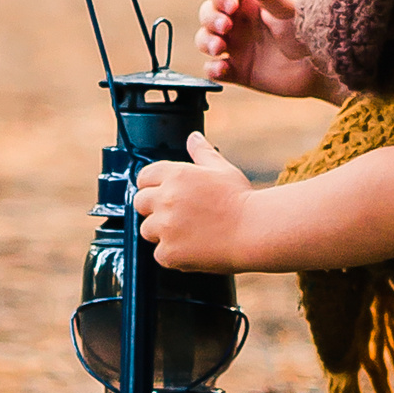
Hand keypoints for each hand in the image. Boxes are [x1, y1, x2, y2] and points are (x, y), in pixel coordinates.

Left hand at [135, 131, 258, 269]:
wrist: (253, 230)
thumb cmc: (240, 199)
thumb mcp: (221, 168)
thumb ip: (202, 152)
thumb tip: (193, 138)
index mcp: (176, 175)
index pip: (144, 177)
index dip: (152, 185)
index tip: (162, 193)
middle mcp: (166, 199)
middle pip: (140, 203)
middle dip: (153, 208)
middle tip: (175, 214)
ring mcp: (166, 227)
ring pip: (147, 230)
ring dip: (161, 232)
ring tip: (186, 232)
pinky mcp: (170, 252)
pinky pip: (159, 254)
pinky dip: (172, 254)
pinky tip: (191, 248)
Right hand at [196, 0, 330, 99]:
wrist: (321, 67)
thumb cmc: (309, 32)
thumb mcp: (289, 10)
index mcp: (250, 0)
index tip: (231, 6)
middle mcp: (239, 21)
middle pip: (208, 13)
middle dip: (210, 18)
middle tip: (225, 28)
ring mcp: (236, 46)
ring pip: (205, 39)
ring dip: (206, 41)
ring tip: (218, 47)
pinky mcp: (237, 71)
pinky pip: (214, 69)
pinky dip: (213, 69)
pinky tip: (223, 68)